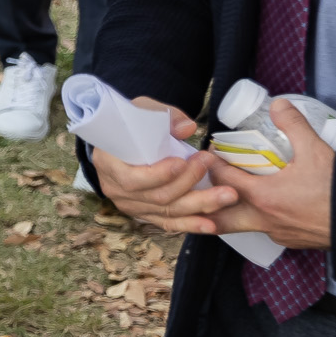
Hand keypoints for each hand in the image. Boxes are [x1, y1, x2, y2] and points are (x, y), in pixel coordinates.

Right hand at [92, 97, 245, 234]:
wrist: (122, 139)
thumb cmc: (132, 124)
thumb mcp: (142, 111)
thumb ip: (164, 117)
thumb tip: (187, 128)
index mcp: (108, 163)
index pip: (132, 178)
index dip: (157, 175)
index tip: (181, 162)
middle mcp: (116, 189)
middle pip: (156, 197)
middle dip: (189, 185)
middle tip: (213, 169)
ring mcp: (131, 204)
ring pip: (167, 212)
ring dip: (199, 205)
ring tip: (227, 197)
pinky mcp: (146, 213)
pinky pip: (169, 223)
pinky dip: (191, 224)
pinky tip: (211, 225)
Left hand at [203, 100, 335, 249]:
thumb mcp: (315, 151)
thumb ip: (293, 125)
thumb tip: (278, 105)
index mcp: (262, 196)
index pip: (221, 177)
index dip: (211, 162)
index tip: (210, 152)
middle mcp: (263, 219)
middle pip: (218, 212)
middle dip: (207, 197)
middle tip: (207, 180)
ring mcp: (276, 233)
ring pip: (240, 225)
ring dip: (230, 211)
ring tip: (228, 194)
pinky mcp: (290, 241)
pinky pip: (264, 230)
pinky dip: (256, 218)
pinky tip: (264, 206)